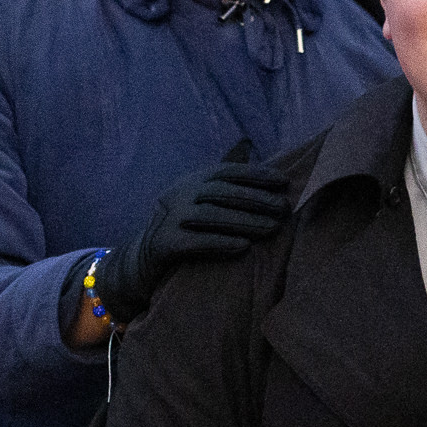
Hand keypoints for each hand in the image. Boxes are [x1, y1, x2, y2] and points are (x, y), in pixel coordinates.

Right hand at [99, 151, 291, 323]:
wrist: (142, 260)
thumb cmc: (185, 229)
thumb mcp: (201, 202)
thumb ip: (227, 188)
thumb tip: (263, 165)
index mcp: (192, 181)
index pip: (227, 172)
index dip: (255, 174)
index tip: (283, 181)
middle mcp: (179, 195)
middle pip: (221, 192)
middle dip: (255, 199)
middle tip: (284, 208)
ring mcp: (169, 218)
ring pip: (210, 215)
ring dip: (244, 221)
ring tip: (272, 228)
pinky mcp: (163, 244)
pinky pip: (195, 242)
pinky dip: (220, 243)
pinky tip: (243, 247)